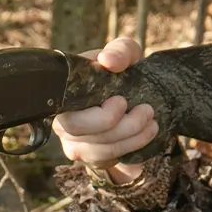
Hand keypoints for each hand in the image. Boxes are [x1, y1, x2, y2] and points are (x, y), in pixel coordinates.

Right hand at [53, 36, 156, 181]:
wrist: (131, 95)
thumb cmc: (122, 72)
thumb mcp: (127, 55)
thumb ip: (119, 51)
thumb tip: (108, 62)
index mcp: (62, 91)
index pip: (64, 107)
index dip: (95, 114)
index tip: (122, 101)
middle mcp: (60, 119)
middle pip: (79, 131)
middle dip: (118, 126)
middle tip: (146, 111)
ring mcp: (72, 141)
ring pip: (96, 150)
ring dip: (130, 138)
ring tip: (151, 122)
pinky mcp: (87, 157)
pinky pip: (105, 160)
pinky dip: (129, 148)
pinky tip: (146, 134)